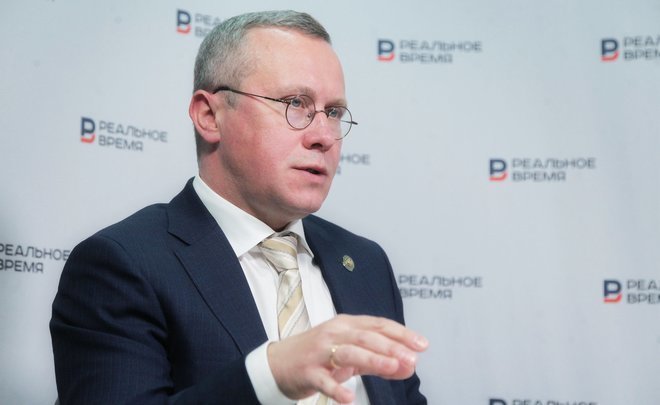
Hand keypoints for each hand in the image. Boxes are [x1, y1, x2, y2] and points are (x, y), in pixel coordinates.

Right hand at [267, 314, 428, 402]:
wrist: (278, 363)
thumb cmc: (319, 355)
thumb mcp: (350, 354)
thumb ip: (378, 360)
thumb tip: (409, 366)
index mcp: (347, 325)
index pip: (378, 325)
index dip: (401, 334)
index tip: (422, 344)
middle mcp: (335, 333)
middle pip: (366, 337)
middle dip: (390, 347)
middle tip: (411, 358)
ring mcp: (320, 352)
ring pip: (349, 353)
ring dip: (372, 360)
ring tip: (391, 368)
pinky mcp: (308, 371)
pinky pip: (324, 380)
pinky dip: (337, 389)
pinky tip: (349, 399)